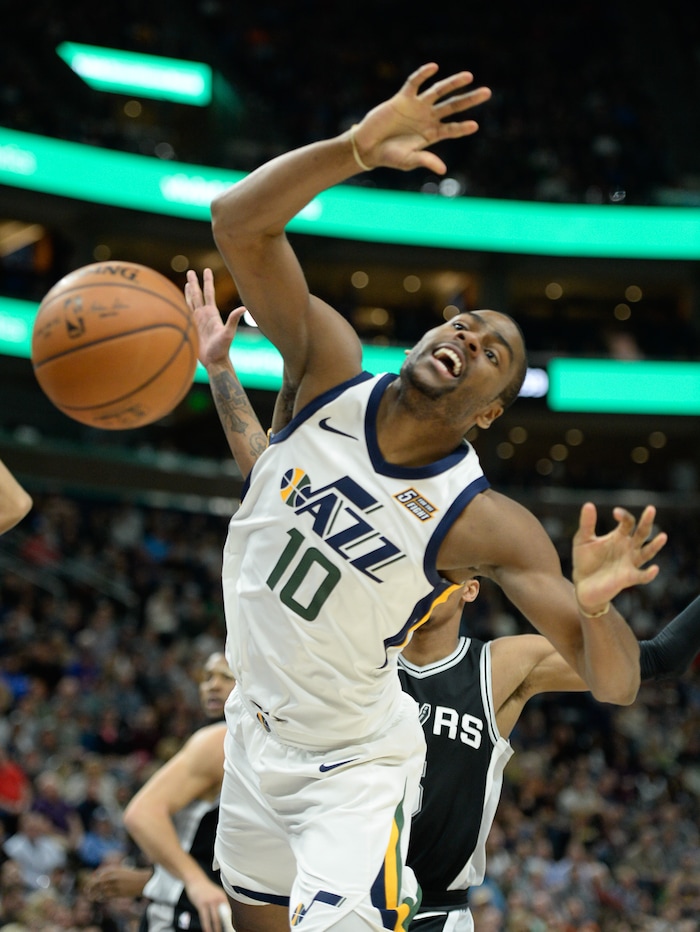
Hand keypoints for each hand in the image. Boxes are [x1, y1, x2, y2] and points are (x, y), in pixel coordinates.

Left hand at [84, 864, 148, 900]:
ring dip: (94, 893)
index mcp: (113, 869)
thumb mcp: (120, 870)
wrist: (141, 881)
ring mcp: (115, 884)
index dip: (94, 879)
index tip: (91, 882)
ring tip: (90, 896)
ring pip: (100, 890)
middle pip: (97, 882)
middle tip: (86, 890)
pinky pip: (106, 895)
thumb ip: (111, 873)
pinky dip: (101, 897)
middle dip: (91, 886)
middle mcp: (112, 876)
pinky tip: (99, 898)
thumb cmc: (131, 875)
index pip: (99, 874)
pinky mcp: (117, 892)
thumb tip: (99, 877)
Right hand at [184, 875, 231, 931]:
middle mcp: (219, 899)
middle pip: (224, 917)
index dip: (231, 922)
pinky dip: (207, 926)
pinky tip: (207, 931)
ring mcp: (210, 901)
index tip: (231, 929)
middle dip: (225, 927)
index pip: (229, 912)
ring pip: (215, 919)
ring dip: (217, 929)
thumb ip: (220, 904)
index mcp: (223, 897)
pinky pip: (205, 918)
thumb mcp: (216, 894)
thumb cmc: (205, 889)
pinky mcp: (202, 904)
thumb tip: (225, 916)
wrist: (195, 879)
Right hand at [185, 268, 244, 368]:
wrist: (214, 361)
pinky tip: (179, 299)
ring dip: (189, 291)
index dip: (207, 281)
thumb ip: (233, 320)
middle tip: (190, 271)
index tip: (206, 270)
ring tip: (187, 282)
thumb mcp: (228, 333)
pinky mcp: (192, 327)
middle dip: (195, 282)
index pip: (209, 293)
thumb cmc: (222, 349)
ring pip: (192, 302)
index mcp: (212, 313)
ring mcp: (198, 320)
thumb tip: (244, 308)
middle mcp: (205, 315)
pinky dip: (182, 304)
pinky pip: (185, 312)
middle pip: (198, 294)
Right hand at [352, 62, 491, 174]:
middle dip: (470, 99)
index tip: (474, 125)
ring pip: (439, 91)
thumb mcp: (409, 161)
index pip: (452, 129)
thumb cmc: (389, 156)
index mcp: (431, 134)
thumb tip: (443, 170)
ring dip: (454, 83)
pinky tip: (434, 67)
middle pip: (453, 106)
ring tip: (469, 76)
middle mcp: (427, 118)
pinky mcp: (403, 98)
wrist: (368, 146)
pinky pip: (415, 82)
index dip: (463, 128)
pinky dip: (423, 75)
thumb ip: (426, 161)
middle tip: (488, 93)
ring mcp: (417, 106)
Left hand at [572, 503, 667, 613]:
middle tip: (651, 509)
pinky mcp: (627, 578)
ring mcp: (630, 562)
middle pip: (642, 533)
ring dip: (655, 546)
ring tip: (663, 536)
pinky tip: (654, 569)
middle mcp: (628, 548)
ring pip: (647, 553)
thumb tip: (588, 504)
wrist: (582, 584)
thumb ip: (587, 523)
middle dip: (646, 522)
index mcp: (619, 537)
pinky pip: (642, 576)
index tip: (615, 513)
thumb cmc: (585, 561)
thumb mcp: (583, 540)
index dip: (624, 516)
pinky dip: (649, 574)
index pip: (628, 522)